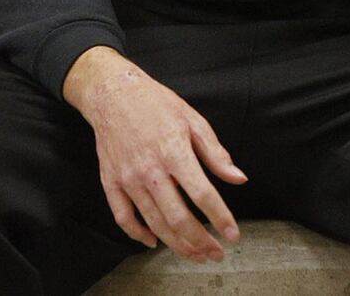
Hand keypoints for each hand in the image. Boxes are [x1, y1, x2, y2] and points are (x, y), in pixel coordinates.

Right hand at [63, 46, 246, 261]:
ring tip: (194, 254)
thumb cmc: (157, 104)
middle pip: (178, 217)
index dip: (220, 218)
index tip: (233, 235)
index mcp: (174, 152)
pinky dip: (138, 234)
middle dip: (200, 241)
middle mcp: (150, 170)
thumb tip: (238, 178)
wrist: (114, 94)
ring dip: (176, 243)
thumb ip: (216, 153)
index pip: (202, 194)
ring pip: (154, 222)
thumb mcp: (193, 120)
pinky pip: (123, 217)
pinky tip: (154, 242)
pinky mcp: (111, 182)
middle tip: (216, 254)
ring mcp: (128, 179)